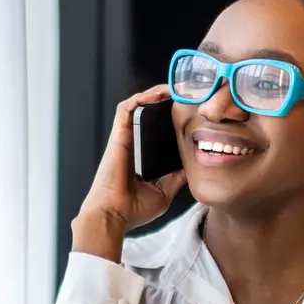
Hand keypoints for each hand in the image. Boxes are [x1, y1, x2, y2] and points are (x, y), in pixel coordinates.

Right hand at [72, 85, 187, 261]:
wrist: (113, 216)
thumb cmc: (132, 211)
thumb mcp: (163, 194)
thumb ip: (175, 180)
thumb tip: (190, 168)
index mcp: (137, 158)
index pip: (152, 131)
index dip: (167, 119)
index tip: (185, 113)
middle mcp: (129, 145)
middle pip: (145, 114)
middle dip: (163, 100)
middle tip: (183, 94)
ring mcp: (122, 139)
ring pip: (136, 105)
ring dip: (154, 93)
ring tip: (174, 88)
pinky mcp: (118, 136)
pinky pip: (127, 107)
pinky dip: (142, 97)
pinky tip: (159, 93)